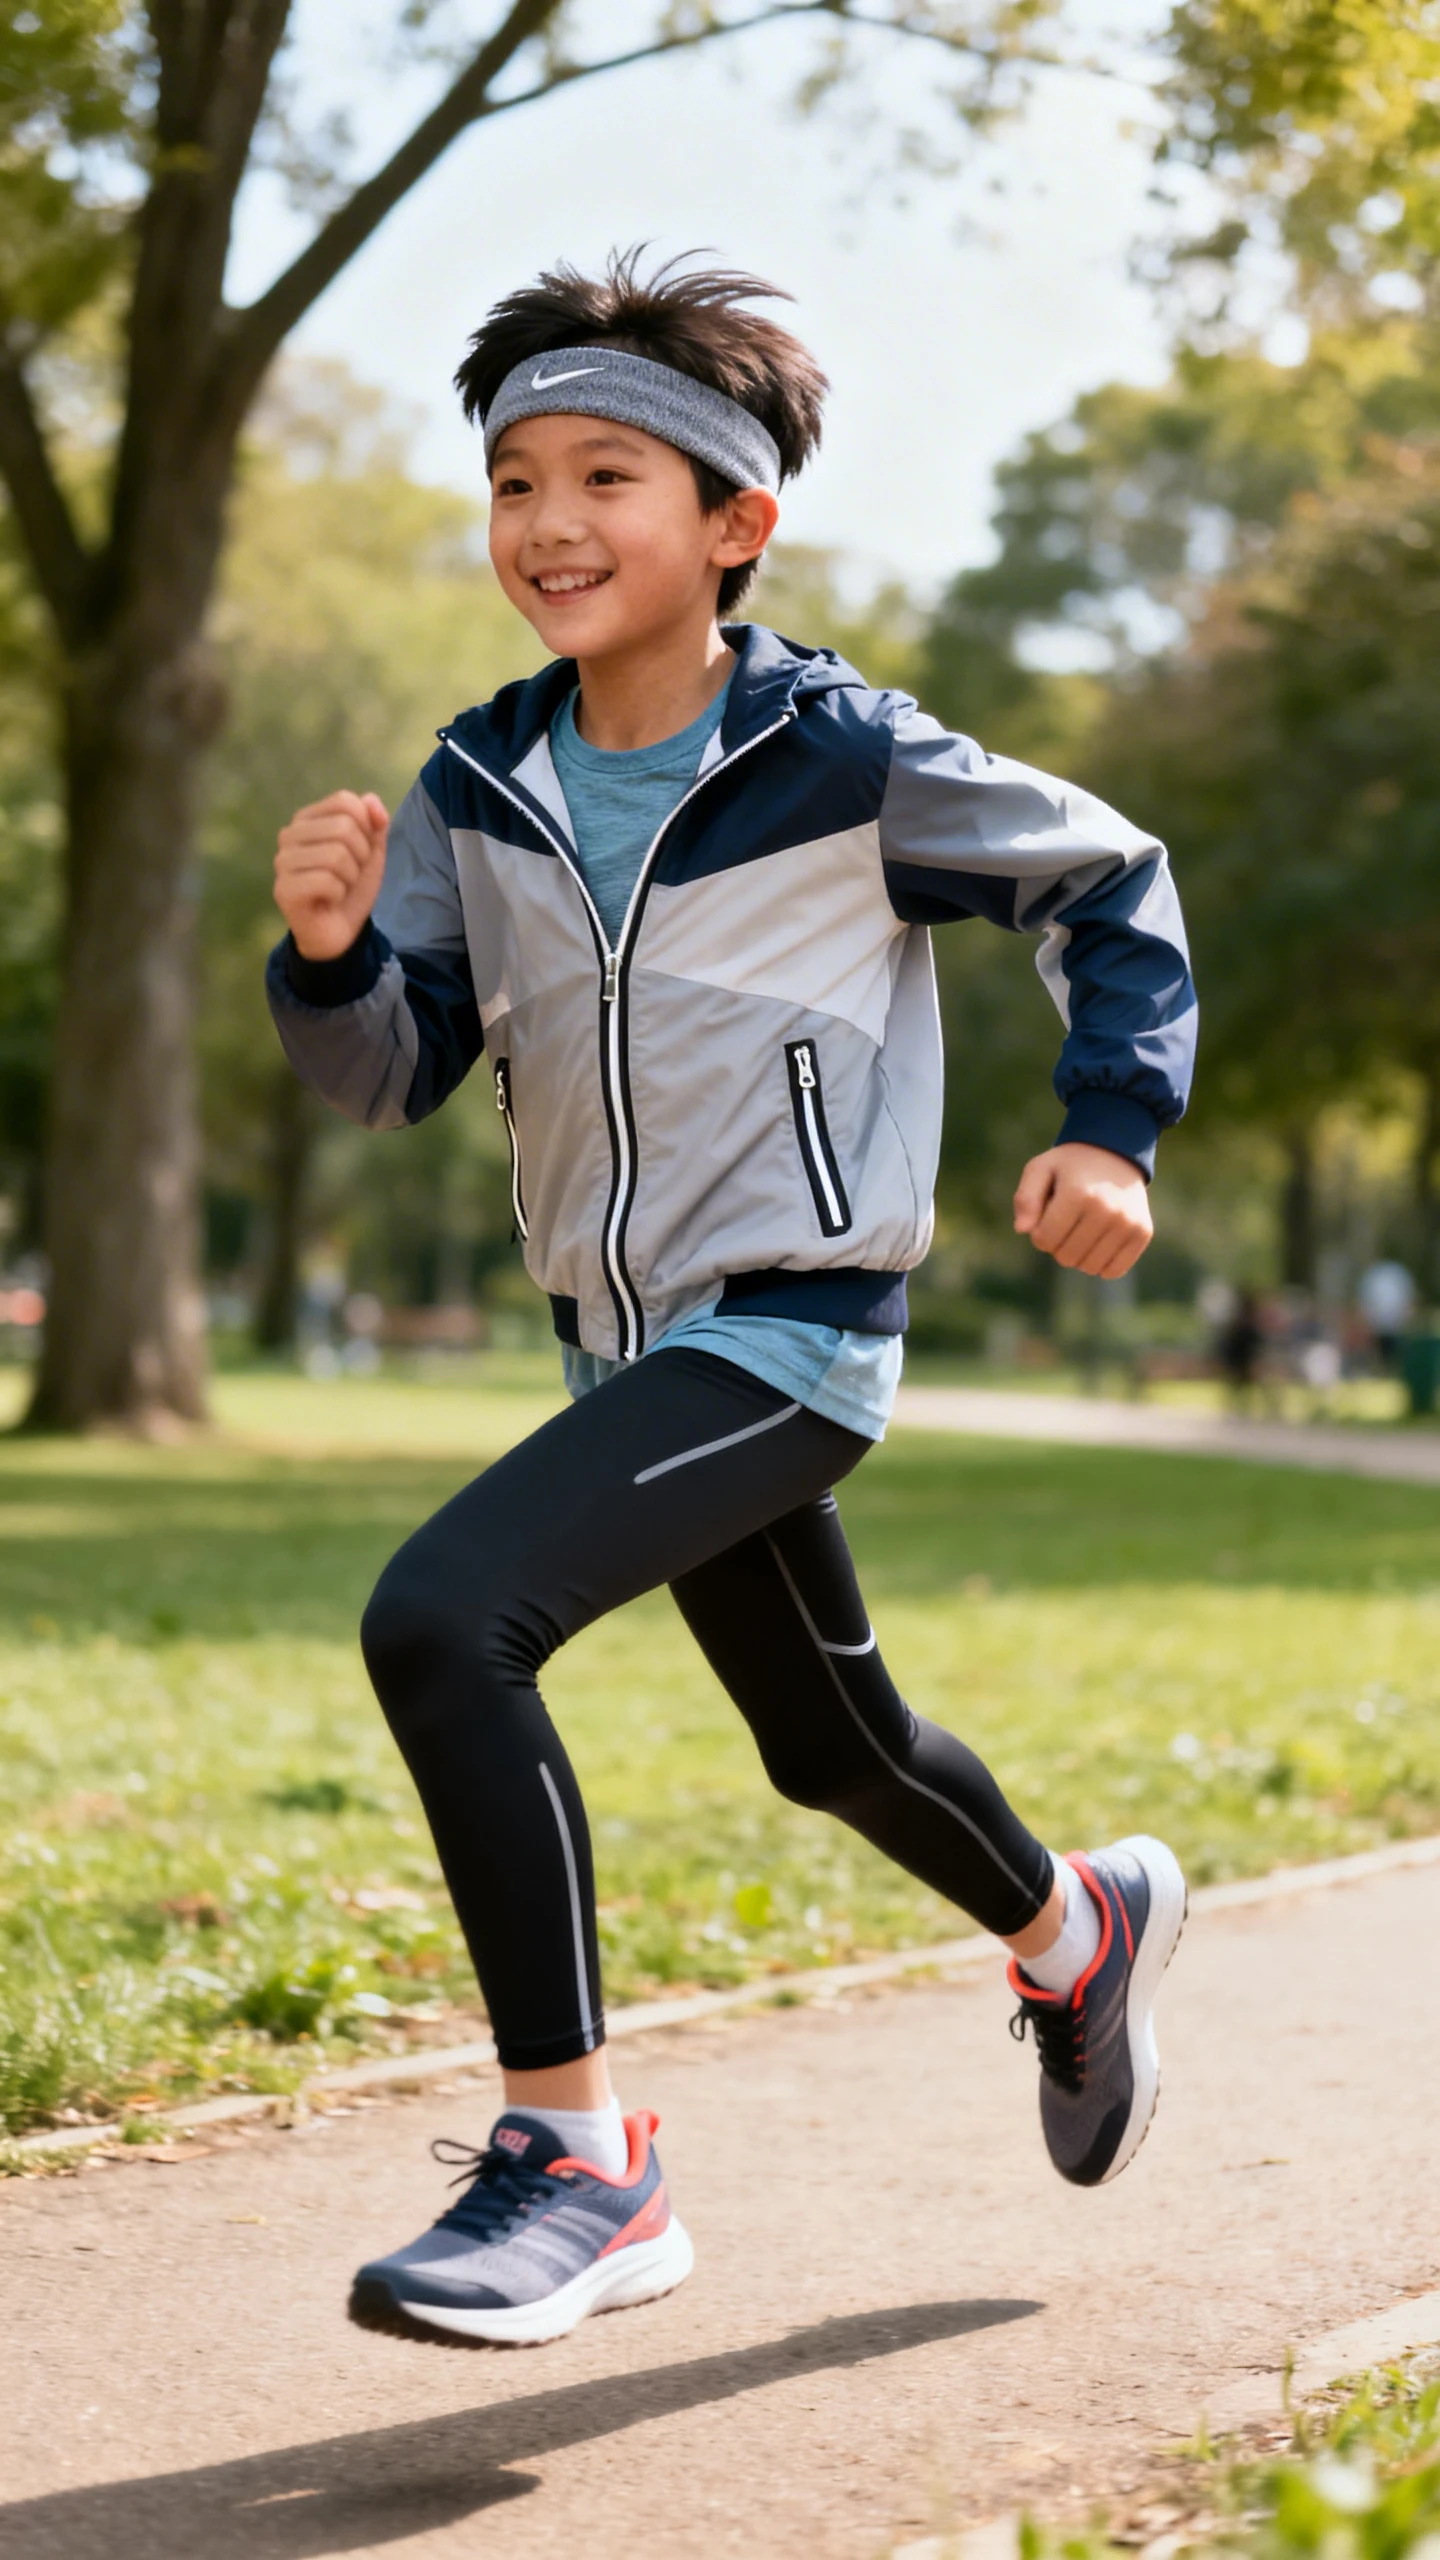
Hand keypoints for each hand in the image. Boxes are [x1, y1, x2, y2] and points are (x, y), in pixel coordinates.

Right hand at [274, 791, 387, 961]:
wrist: (340, 932)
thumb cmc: (351, 887)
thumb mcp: (371, 852)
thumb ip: (374, 823)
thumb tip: (371, 800)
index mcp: (307, 819)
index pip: (345, 801)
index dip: (366, 828)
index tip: (360, 852)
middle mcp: (289, 835)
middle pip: (344, 826)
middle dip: (360, 856)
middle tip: (350, 875)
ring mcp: (282, 862)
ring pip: (336, 854)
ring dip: (350, 877)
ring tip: (339, 887)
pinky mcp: (283, 889)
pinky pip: (327, 880)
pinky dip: (339, 893)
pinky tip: (329, 900)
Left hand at [1013, 1142, 1152, 1277]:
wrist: (1116, 1153)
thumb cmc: (1070, 1167)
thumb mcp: (1040, 1169)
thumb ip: (1025, 1198)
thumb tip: (1022, 1230)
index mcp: (1077, 1194)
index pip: (1044, 1240)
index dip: (1039, 1233)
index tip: (1047, 1216)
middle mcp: (1106, 1210)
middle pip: (1066, 1257)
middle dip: (1059, 1245)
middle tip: (1066, 1222)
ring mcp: (1127, 1222)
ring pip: (1089, 1267)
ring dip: (1079, 1255)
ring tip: (1083, 1229)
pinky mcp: (1142, 1232)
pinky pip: (1113, 1272)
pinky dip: (1101, 1264)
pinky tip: (1099, 1242)